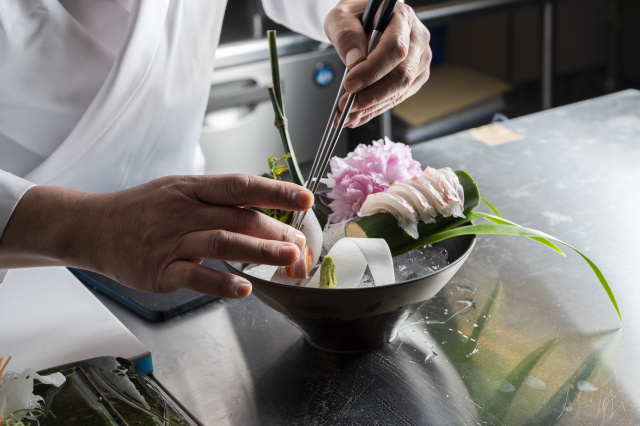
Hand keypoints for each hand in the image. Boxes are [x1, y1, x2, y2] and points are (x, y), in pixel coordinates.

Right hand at [0, 175, 313, 297]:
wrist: (93, 226)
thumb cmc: (144, 210)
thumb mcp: (179, 191)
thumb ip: (218, 202)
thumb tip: (264, 210)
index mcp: (194, 188)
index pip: (241, 186)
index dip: (275, 191)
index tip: (305, 199)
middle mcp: (186, 210)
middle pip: (240, 218)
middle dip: (277, 231)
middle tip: (302, 245)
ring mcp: (172, 240)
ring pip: (222, 242)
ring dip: (259, 252)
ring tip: (288, 259)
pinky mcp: (160, 269)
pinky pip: (194, 276)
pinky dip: (221, 282)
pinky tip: (244, 288)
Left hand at [324, 0, 431, 127]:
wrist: (366, 23)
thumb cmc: (357, 17)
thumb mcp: (342, 17)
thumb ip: (346, 35)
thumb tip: (354, 61)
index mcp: (403, 18)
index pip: (394, 48)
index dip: (372, 70)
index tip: (350, 84)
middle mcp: (417, 39)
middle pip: (402, 75)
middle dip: (371, 95)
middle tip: (346, 106)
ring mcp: (419, 61)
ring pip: (400, 91)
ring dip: (371, 107)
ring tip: (347, 115)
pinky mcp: (415, 78)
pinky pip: (397, 98)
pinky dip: (375, 109)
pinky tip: (358, 115)